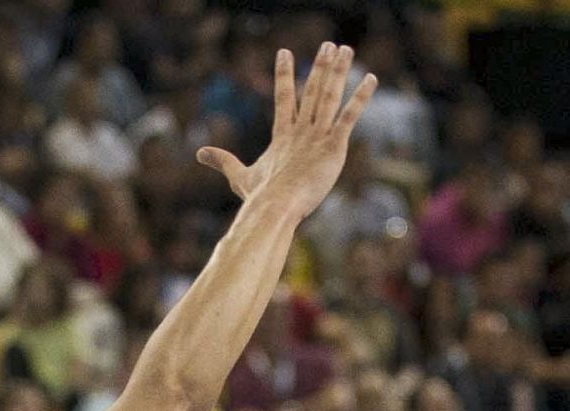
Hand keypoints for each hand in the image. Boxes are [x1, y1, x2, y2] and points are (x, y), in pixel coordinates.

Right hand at [197, 44, 376, 219]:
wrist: (274, 207)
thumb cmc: (259, 197)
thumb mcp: (239, 177)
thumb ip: (222, 161)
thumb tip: (199, 154)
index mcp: (281, 136)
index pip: (283, 98)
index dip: (283, 74)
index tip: (284, 52)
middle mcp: (300, 131)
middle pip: (311, 91)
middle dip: (319, 66)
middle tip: (328, 44)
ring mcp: (316, 137)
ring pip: (329, 96)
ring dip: (338, 71)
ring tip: (345, 49)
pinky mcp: (333, 146)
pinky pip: (349, 117)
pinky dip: (360, 97)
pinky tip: (371, 79)